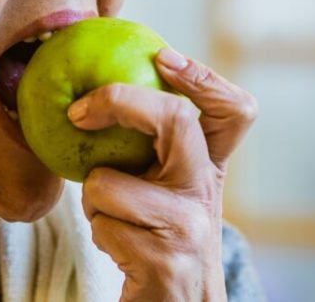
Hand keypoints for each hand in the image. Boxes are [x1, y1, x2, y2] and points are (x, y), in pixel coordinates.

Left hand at [68, 48, 256, 300]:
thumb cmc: (155, 242)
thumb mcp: (165, 192)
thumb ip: (149, 150)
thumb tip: (90, 96)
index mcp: (209, 167)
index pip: (235, 111)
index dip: (204, 76)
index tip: (163, 55)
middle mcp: (206, 191)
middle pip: (176, 118)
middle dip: (120, 101)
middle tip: (79, 111)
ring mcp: (189, 226)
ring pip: (107, 181)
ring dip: (93, 202)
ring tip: (114, 221)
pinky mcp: (164, 259)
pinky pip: (101, 223)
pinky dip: (97, 232)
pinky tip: (119, 248)